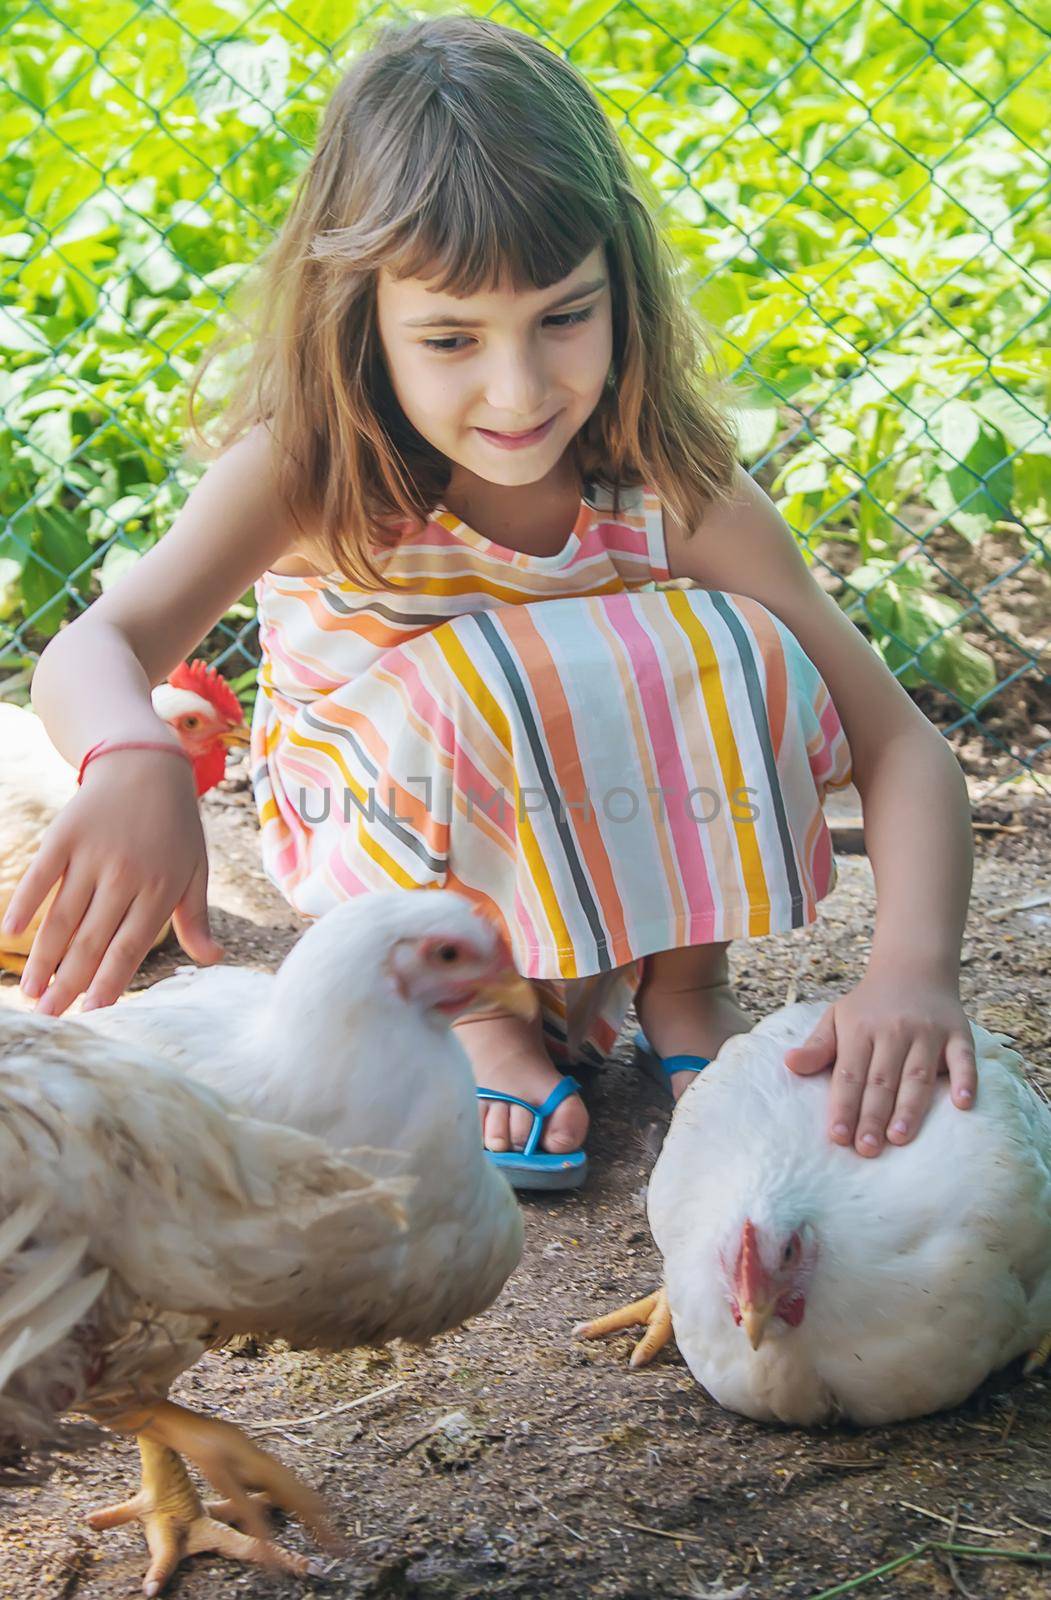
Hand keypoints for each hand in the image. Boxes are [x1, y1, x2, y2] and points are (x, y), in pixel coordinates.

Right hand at [2, 748, 223, 1016]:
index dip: (109, 982)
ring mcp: (92, 855)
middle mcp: (125, 875)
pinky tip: (11, 933)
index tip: (92, 1014)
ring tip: (31, 991)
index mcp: (160, 889)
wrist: (145, 764)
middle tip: (51, 1015)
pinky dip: (24, 905)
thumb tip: (211, 959)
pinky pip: (40, 877)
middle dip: (69, 983)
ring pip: (62, 917)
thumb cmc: (174, 826)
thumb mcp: (194, 869)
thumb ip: (195, 917)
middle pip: (90, 940)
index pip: (129, 948)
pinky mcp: (64, 835)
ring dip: (43, 958)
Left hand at [783, 972, 976, 1156]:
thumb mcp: (837, 1017)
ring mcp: (928, 1032)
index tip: (838, 1137)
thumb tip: (789, 1064)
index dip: (843, 1106)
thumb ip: (818, 1046)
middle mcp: (894, 1030)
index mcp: (860, 1029)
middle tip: (866, 1149)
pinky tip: (962, 1105)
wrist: (914, 967)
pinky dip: (964, 1080)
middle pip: (881, 1080)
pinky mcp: (958, 1034)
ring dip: (910, 1108)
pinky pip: (963, 1059)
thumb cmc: (870, 1005)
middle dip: (872, 1116)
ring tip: (899, 1138)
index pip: (849, 1074)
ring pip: (917, 1075)